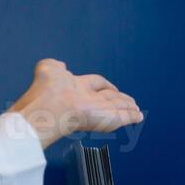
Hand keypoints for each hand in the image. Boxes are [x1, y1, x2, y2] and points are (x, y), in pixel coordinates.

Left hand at [8, 58, 142, 148]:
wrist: (49, 110)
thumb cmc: (46, 92)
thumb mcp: (48, 69)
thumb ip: (54, 65)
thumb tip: (61, 64)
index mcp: (76, 88)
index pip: (96, 85)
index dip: (105, 85)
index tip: (113, 88)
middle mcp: (88, 101)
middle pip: (109, 98)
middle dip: (120, 99)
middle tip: (130, 101)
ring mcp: (99, 111)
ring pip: (117, 108)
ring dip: (127, 108)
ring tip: (136, 110)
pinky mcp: (108, 120)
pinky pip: (122, 118)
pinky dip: (131, 117)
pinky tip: (138, 117)